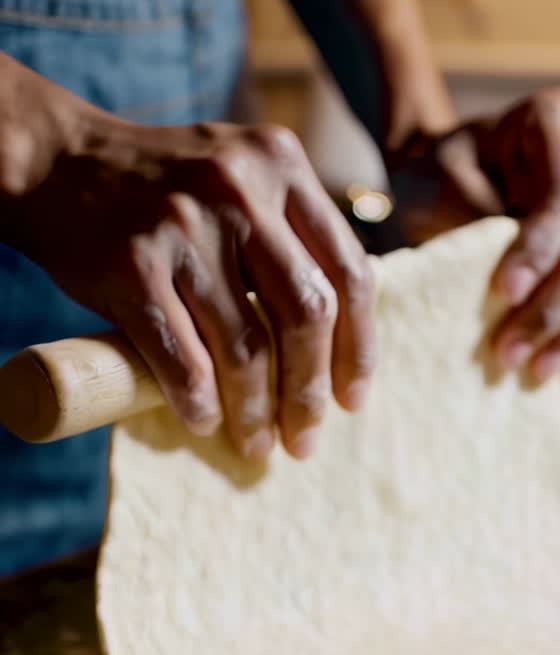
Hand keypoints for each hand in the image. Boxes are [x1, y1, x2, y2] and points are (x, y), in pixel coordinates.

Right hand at [4, 80, 373, 459]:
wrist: (58, 162)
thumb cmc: (163, 192)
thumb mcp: (240, 181)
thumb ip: (290, 236)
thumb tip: (338, 348)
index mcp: (281, 165)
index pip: (350, 271)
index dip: (358, 348)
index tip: (351, 400)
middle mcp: (239, 188)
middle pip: (307, 315)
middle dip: (309, 393)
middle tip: (304, 440)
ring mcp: (183, 224)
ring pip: (245, 347)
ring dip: (254, 412)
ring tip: (255, 444)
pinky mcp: (131, 264)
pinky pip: (182, 359)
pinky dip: (197, 402)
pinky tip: (203, 422)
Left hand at [386, 88, 559, 378]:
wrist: (440, 170)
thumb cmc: (434, 173)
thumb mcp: (437, 186)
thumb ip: (475, 223)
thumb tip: (511, 286)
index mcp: (554, 118)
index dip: (542, 252)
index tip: (505, 294)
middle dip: (555, 307)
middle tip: (511, 352)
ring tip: (538, 368)